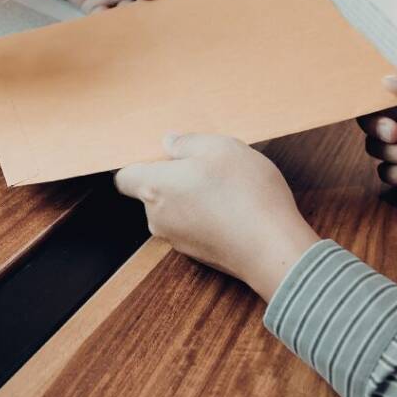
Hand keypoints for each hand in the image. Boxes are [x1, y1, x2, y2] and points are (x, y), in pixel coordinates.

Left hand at [115, 134, 319, 301]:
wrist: (273, 249)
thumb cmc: (246, 194)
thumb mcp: (220, 148)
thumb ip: (187, 142)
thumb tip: (169, 143)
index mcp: (154, 188)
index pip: (123, 177)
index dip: (138, 163)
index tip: (160, 154)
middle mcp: (157, 217)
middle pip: (152, 191)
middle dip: (173, 176)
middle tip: (206, 165)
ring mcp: (176, 239)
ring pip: (175, 208)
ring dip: (192, 195)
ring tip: (226, 186)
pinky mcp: (197, 253)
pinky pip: (193, 225)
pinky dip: (206, 215)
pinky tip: (234, 207)